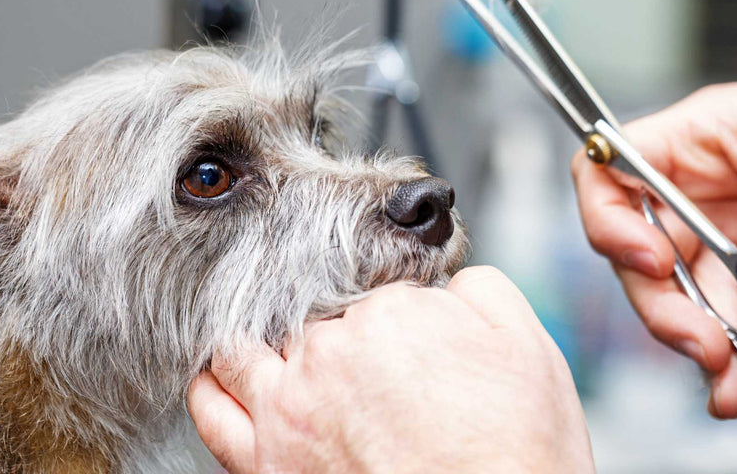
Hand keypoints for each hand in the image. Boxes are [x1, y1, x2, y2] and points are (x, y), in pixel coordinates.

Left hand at [187, 267, 594, 472]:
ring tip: (273, 344)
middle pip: (311, 317)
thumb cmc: (514, 453)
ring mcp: (291, 408)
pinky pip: (213, 412)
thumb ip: (480, 290)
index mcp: (390, 314)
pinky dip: (210, 386)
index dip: (398, 313)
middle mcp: (330, 353)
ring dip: (257, 339)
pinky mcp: (266, 462)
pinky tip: (220, 378)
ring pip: (246, 349)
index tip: (411, 338)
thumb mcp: (527, 344)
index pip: (377, 290)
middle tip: (362, 357)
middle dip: (334, 327)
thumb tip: (451, 281)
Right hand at [571, 55, 736, 418]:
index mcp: (703, 137)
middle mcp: (703, 186)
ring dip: (701, 342)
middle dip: (664, 303)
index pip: (612, 170)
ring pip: (686, 295)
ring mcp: (730, 230)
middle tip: (702, 346)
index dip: (609, 217)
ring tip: (728, 385)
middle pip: (641, 250)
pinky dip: (736, 352)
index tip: (649, 260)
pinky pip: (734, 315)